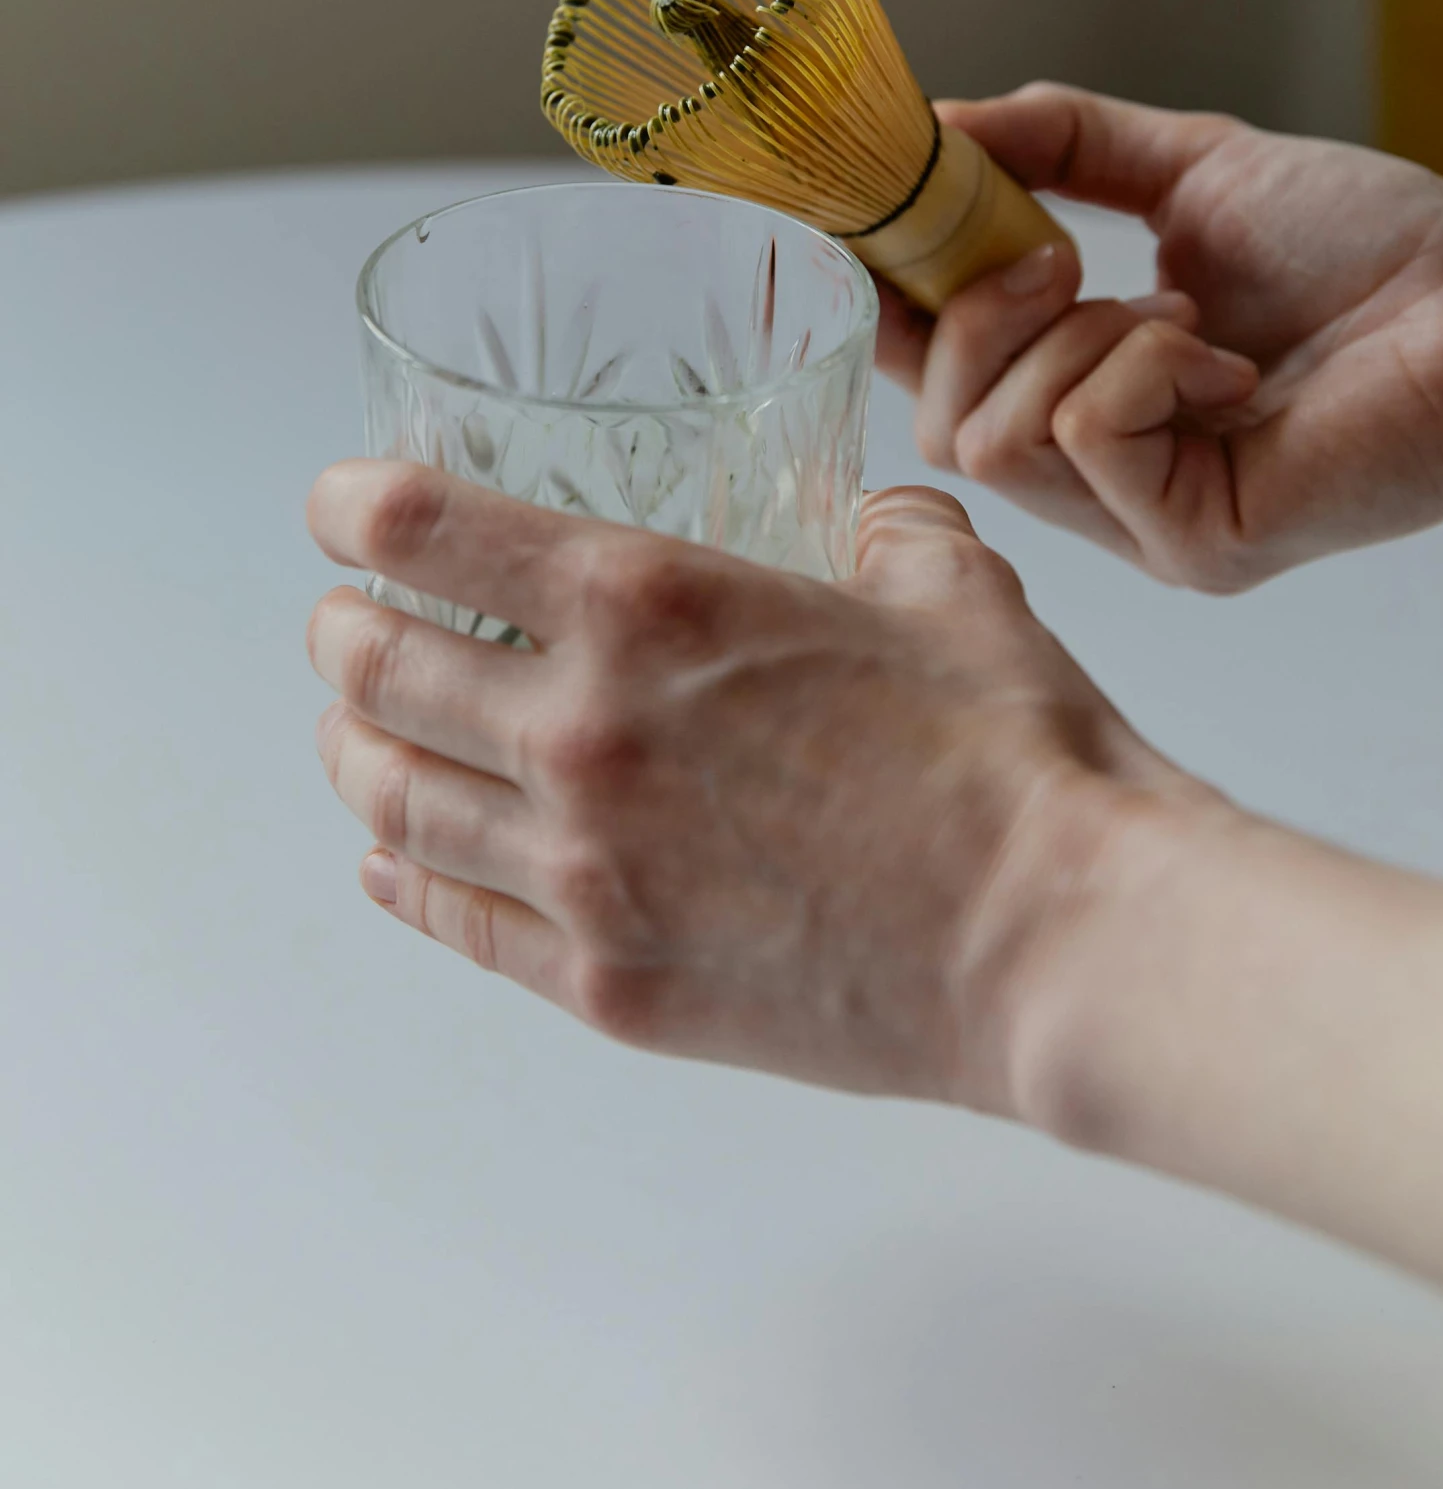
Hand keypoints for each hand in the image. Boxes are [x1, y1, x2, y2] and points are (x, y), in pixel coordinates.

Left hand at [305, 460, 1207, 1111]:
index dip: (351, 506)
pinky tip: (392, 859)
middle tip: (351, 623)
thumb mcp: (947, 582)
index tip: (341, 506)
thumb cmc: (1010, 754)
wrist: (1054, 938)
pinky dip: (400, 877)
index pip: (422, 528)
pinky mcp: (607, 982)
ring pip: (390, 799)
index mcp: (648, 604)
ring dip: (354, 749)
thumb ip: (881, 530)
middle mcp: (582, 730)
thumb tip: (869, 525)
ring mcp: (584, 870)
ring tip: (359, 733)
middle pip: (374, 668)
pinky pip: (452, 919)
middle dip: (343, 631)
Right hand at [878, 86, 1442, 589]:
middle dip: (978, 314)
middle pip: (938, 425)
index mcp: (1085, 405)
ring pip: (993, 438)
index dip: (886, 309)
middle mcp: (1102, 484)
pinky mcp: (1195, 544)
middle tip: (1064, 257)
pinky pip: (1084, 437)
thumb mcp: (1187, 169)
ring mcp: (1144, 525)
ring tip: (1178, 309)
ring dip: (1074, 337)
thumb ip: (1058, 146)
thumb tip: (939, 120)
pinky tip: (1225, 359)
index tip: (867, 223)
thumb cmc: (1373, 245)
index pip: (931, 380)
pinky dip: (1139, 364)